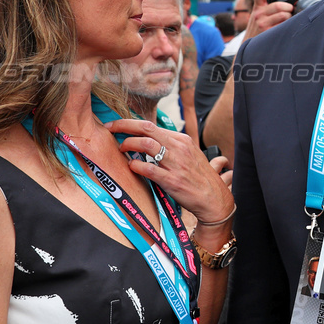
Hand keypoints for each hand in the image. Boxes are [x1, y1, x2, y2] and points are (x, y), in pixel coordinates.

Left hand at [104, 118, 235, 224]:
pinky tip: (131, 166)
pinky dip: (135, 165)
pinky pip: (148, 168)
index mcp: (182, 140)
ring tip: (120, 148)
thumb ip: (171, 147)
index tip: (118, 126)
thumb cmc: (199, 178)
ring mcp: (176, 164)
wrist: (214, 198)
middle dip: (124, 125)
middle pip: (146, 129)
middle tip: (109, 127)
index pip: (151, 126)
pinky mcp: (172, 180)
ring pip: (146, 145)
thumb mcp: (190, 155)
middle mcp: (179, 148)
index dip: (131, 124)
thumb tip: (148, 141)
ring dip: (128, 144)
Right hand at [243, 0, 294, 43]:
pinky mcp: (268, 32)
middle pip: (278, 5)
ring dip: (290, 16)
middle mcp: (258, 14)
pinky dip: (288, 24)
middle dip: (288, 6)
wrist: (249, 44)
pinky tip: (286, 25)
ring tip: (289, 18)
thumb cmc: (256, 27)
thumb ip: (263, 1)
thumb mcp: (257, 13)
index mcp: (257, 7)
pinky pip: (284, 25)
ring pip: (283, 15)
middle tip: (290, 9)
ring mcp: (263, 24)